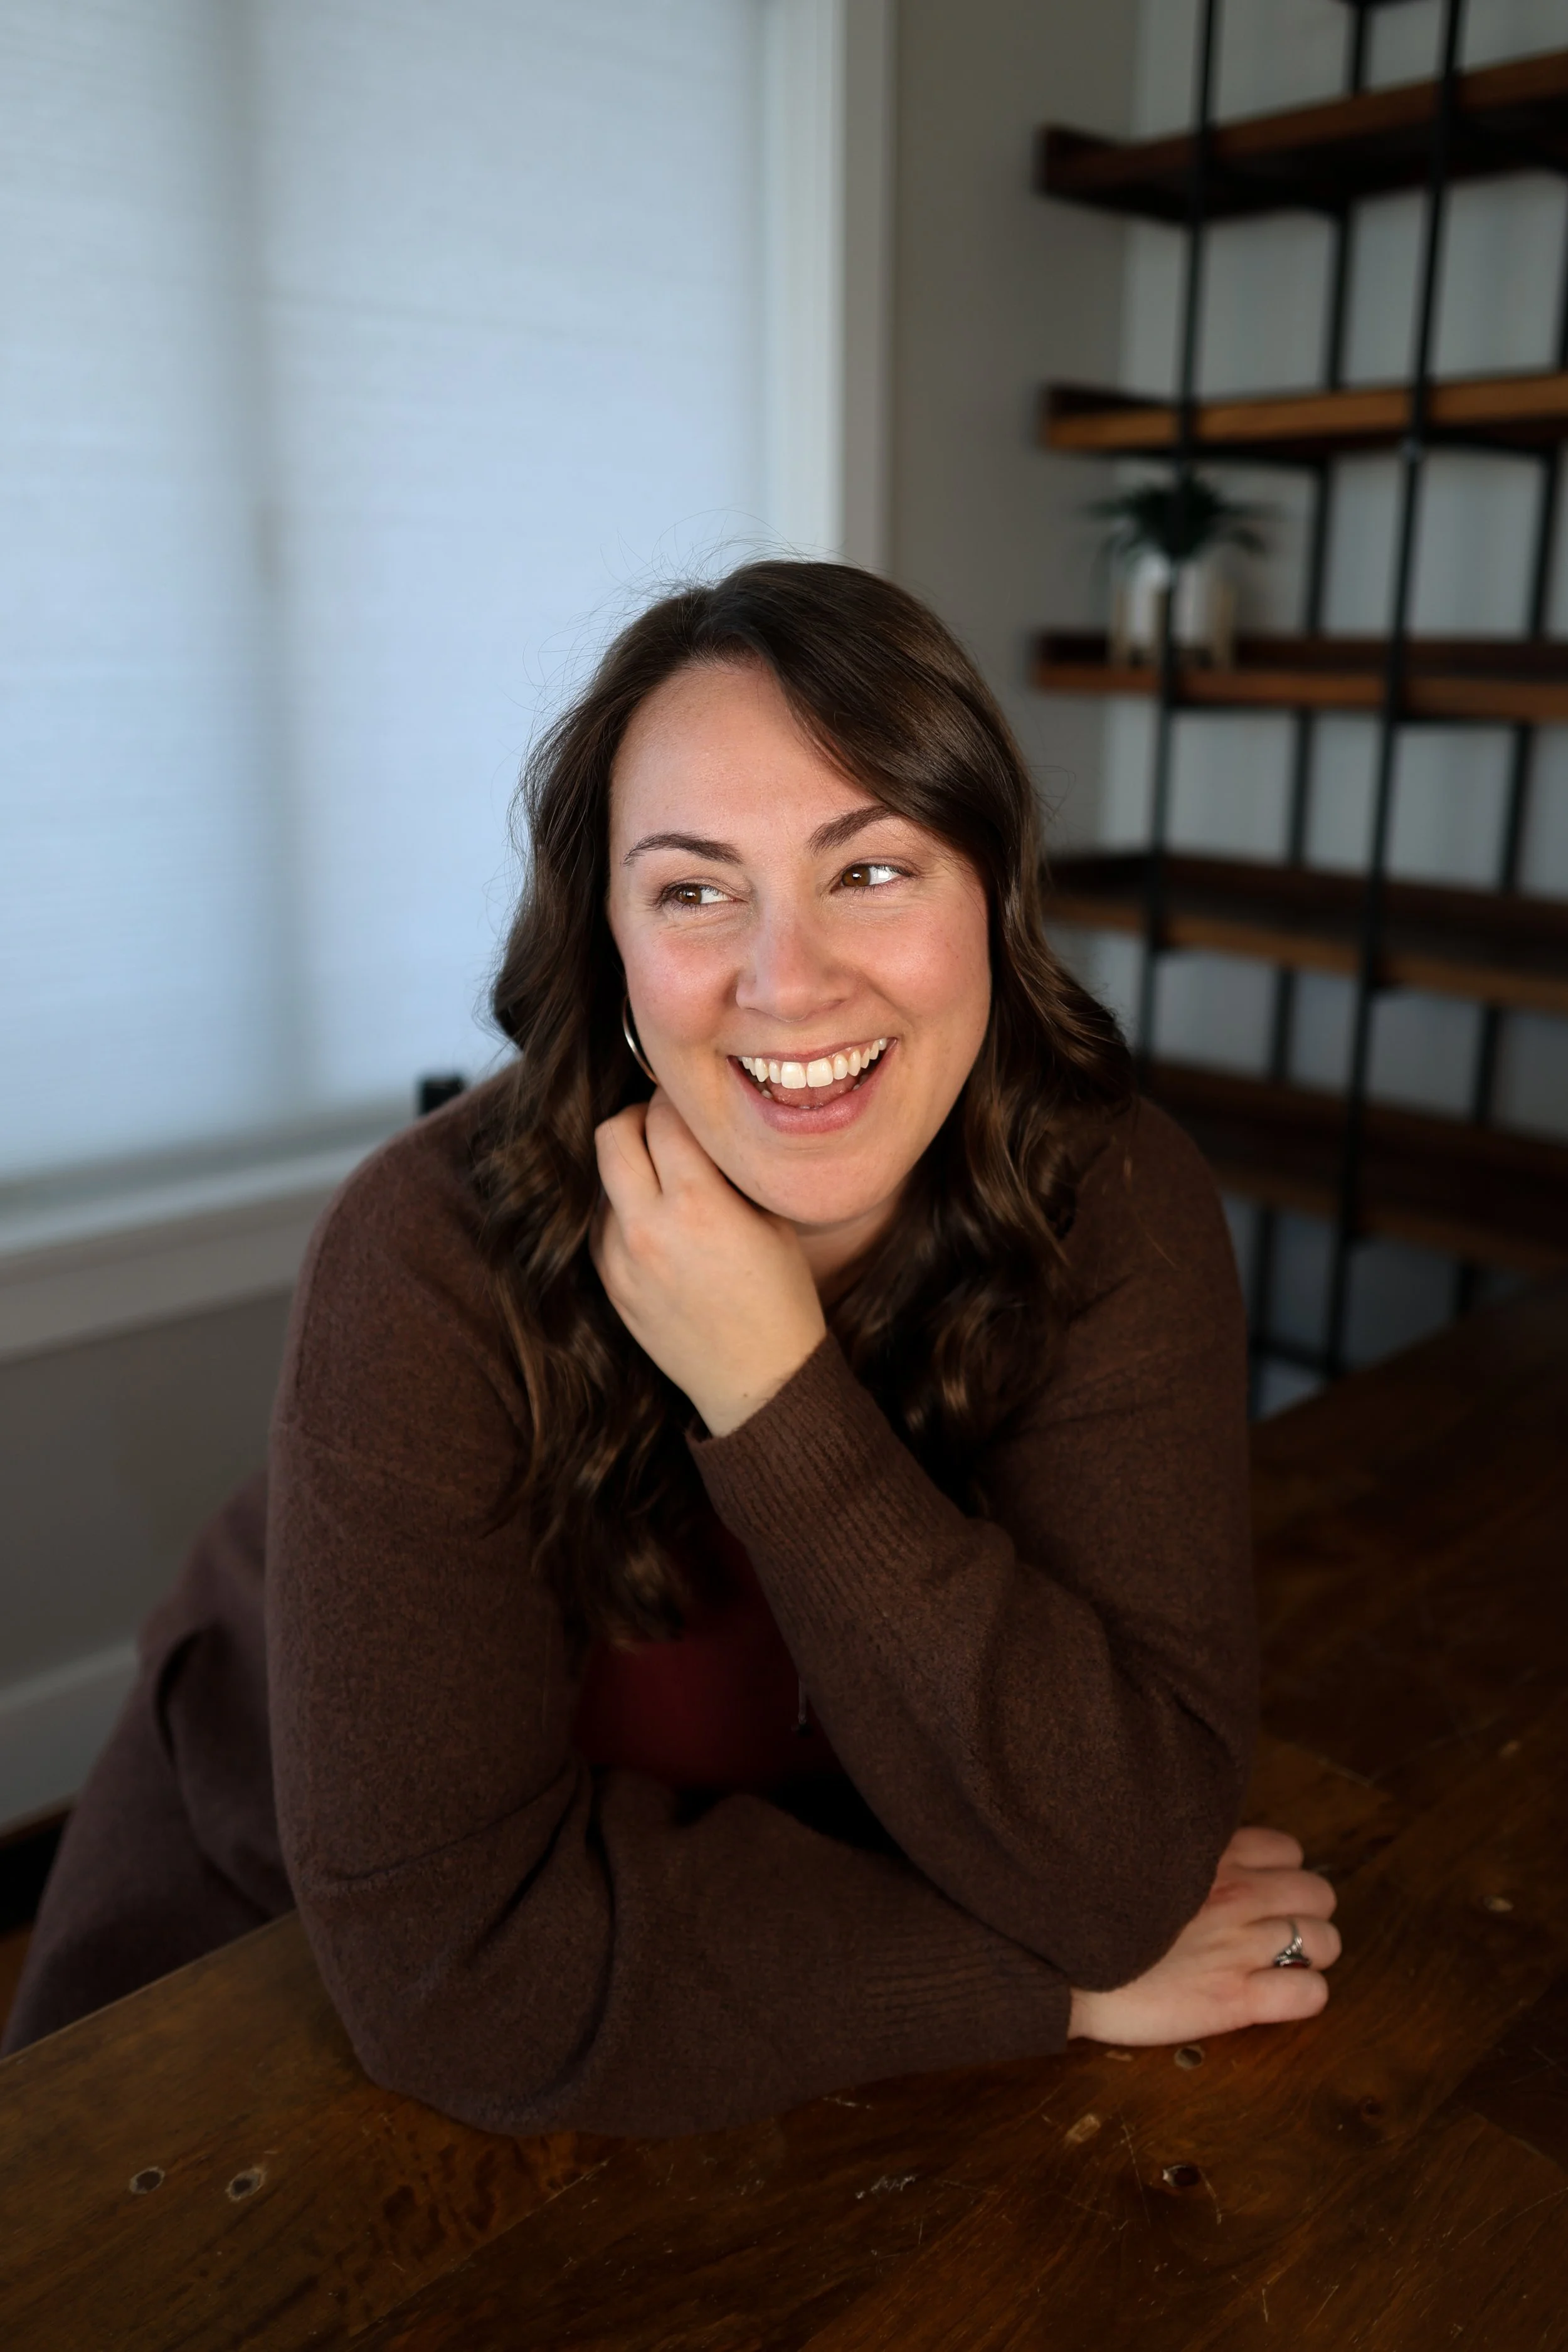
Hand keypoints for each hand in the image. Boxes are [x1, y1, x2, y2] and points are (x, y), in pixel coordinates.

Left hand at [592, 1092, 827, 1436]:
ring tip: (666, 1184)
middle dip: (636, 1119)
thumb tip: (702, 1124)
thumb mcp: (771, 1221)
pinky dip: (624, 1212)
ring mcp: (621, 1260)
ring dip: (630, 1169)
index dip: (677, 1101)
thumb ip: (728, 1169)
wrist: (759, 1382)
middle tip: (663, 1128)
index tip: (690, 1103)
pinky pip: (602, 1226)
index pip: (662, 1116)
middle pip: (610, 1135)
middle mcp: (647, 1228)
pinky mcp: (610, 1286)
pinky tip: (658, 1226)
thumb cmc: (780, 1300)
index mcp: (697, 1205)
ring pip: (603, 1181)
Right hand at [1068, 1827, 1339, 2045]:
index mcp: (1212, 1856)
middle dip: (1304, 1913)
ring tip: (1276, 1966)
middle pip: (1319, 1893)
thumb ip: (1179, 1850)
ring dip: (1311, 1954)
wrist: (1056, 1960)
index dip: (1279, 1875)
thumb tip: (1194, 1850)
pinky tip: (1272, 1998)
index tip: (1257, 1892)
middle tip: (1272, 1932)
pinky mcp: (1236, 1998)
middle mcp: (1236, 1894)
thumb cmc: (1086, 1907)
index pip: (1288, 1851)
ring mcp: (1241, 1946)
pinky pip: (1311, 1995)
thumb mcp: (1136, 1853)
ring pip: (1327, 1942)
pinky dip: (1303, 1996)